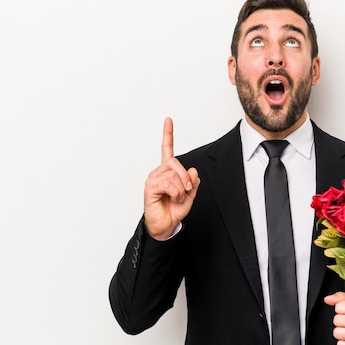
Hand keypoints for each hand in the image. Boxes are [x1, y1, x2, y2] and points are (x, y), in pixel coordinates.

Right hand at [143, 117, 199, 239]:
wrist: (165, 225)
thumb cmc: (174, 209)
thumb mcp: (189, 194)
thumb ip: (193, 182)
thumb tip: (193, 170)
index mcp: (168, 171)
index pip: (167, 149)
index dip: (168, 134)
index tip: (168, 120)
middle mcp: (159, 172)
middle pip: (176, 162)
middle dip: (186, 177)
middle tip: (187, 189)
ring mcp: (153, 178)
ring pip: (174, 174)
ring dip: (181, 188)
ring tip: (176, 197)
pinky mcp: (150, 186)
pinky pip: (169, 183)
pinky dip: (176, 192)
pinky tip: (171, 198)